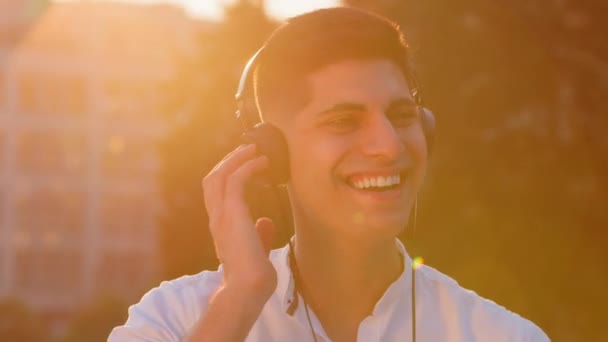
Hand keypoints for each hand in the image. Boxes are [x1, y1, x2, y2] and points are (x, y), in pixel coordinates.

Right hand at [202, 144, 276, 302]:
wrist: (248, 288)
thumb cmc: (254, 276)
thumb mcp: (257, 250)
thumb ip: (260, 235)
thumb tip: (266, 222)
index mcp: (220, 228)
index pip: (216, 195)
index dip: (226, 176)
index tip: (242, 165)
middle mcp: (216, 219)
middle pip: (212, 180)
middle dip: (227, 162)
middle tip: (245, 150)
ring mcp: (221, 215)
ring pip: (219, 175)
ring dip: (235, 158)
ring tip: (252, 148)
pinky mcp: (233, 213)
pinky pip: (235, 181)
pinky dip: (247, 167)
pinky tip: (261, 161)